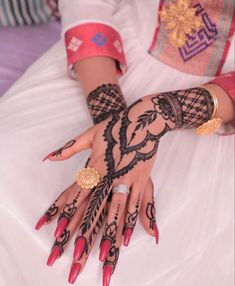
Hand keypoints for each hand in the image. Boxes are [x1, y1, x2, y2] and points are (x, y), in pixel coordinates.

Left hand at [37, 87, 212, 284]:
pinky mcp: (142, 180)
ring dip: (109, 232)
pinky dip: (132, 221)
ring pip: (117, 210)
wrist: (143, 119)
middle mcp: (111, 176)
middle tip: (78, 251)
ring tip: (103, 253)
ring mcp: (128, 179)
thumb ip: (69, 148)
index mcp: (97, 165)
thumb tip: (48, 157)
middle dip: (87, 230)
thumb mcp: (89, 134)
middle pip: (97, 207)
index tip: (60, 228)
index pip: (80, 192)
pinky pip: (137, 205)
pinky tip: (129, 237)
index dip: (69, 211)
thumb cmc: (115, 126)